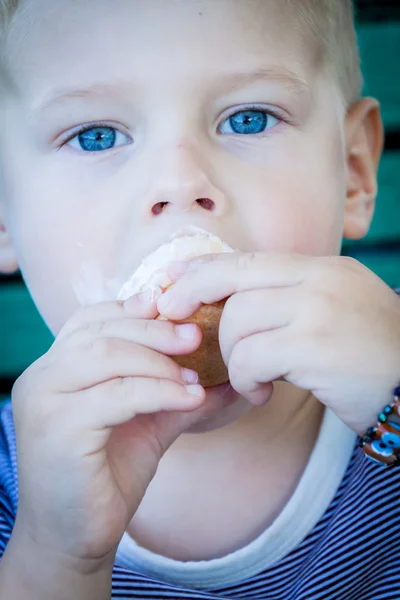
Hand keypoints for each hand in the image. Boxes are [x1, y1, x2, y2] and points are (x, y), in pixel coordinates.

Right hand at [11, 291, 227, 568]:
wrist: (76, 537)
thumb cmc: (108, 474)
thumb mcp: (146, 421)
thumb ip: (176, 390)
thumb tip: (228, 375)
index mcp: (55, 367)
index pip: (92, 318)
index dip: (134, 308)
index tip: (175, 308)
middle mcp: (41, 376)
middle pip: (102, 331)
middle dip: (155, 330)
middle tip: (196, 336)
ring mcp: (43, 401)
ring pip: (107, 355)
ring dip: (160, 362)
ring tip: (195, 376)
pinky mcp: (57, 429)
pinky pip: (118, 395)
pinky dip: (160, 391)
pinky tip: (190, 398)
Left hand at [157, 252, 399, 434]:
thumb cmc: (371, 362)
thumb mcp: (334, 316)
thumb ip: (291, 305)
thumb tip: (232, 313)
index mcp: (324, 269)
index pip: (250, 260)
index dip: (203, 270)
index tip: (172, 284)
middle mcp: (322, 279)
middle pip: (235, 279)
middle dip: (193, 298)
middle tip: (175, 322)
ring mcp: (320, 308)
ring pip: (238, 319)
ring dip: (231, 356)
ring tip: (249, 379)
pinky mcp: (316, 345)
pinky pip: (251, 357)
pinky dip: (244, 379)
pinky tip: (260, 394)